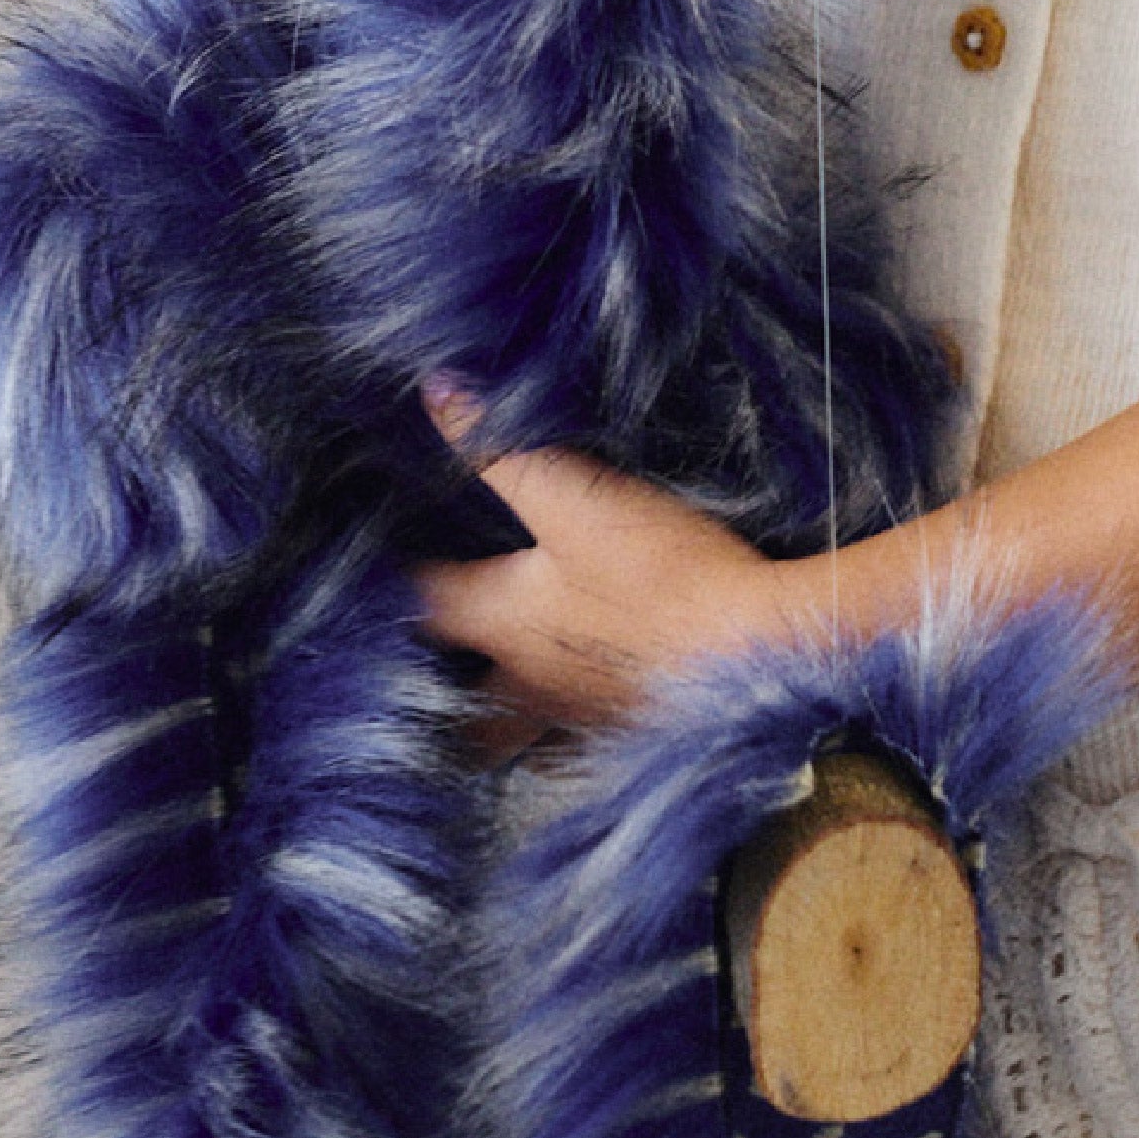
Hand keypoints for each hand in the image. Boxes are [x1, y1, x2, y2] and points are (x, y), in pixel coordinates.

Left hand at [410, 411, 794, 732]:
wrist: (759, 655)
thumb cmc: (662, 577)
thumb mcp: (579, 498)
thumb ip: (502, 449)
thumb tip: (436, 392)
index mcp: (503, 621)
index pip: (421, 601)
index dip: (395, 578)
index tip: (379, 560)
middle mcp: (527, 681)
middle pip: (453, 698)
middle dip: (434, 683)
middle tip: (425, 659)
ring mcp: (578, 716)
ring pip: (511, 733)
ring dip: (494, 718)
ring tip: (489, 701)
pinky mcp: (629, 731)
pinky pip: (573, 745)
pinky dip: (562, 735)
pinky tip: (579, 714)